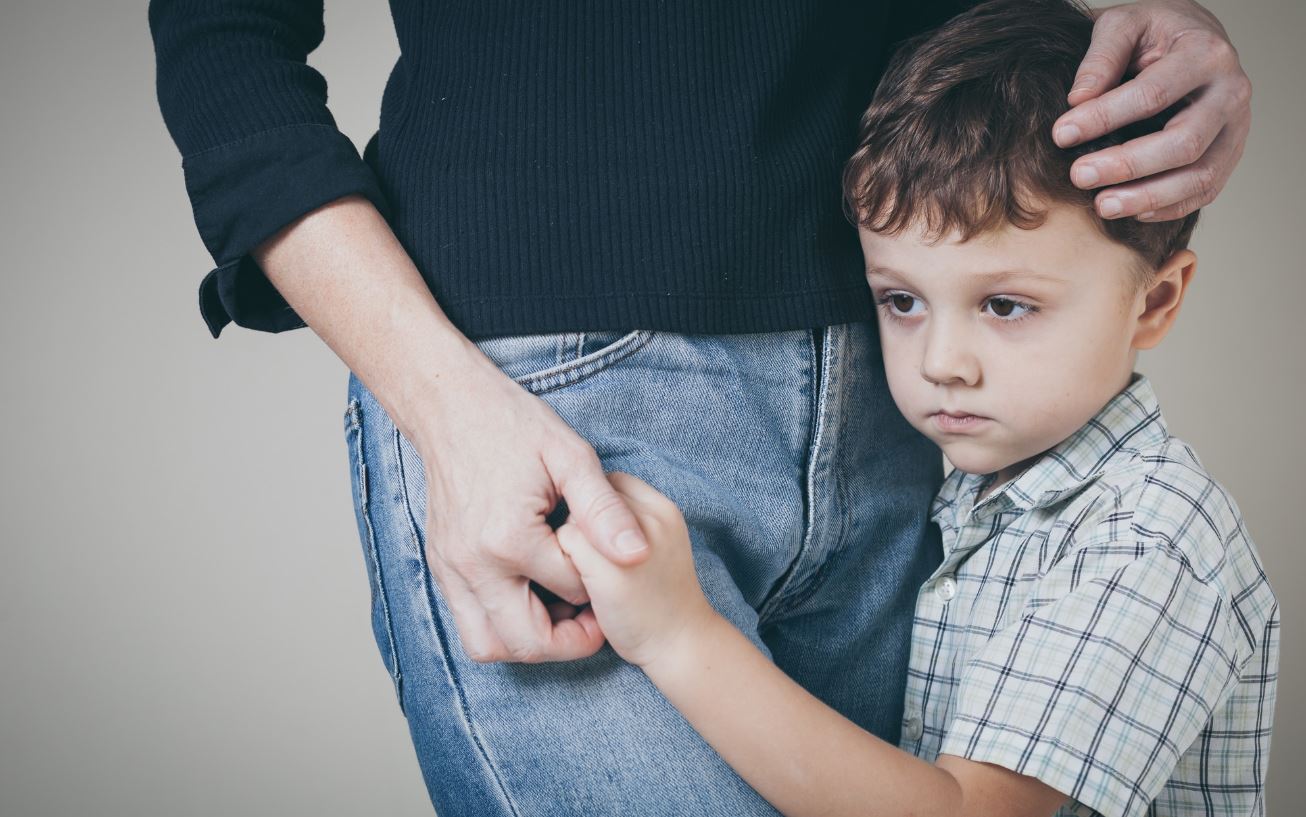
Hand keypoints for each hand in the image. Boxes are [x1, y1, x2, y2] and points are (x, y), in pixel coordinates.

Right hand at [415, 353, 651, 663]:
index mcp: (510, 539)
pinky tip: (532, 596)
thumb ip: (605, 510)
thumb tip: (638, 553)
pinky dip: (503, 626)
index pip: (572, 590)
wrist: (450, 406)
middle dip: (570, 640)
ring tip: (560, 612)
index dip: (603, 583)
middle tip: (595, 617)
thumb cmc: (514, 425)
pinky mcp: (441, 568)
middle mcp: (474, 565)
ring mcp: (451, 570)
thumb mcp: (571, 457)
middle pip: (527, 642)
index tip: (617, 568)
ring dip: (530, 642)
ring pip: (489, 645)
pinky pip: (469, 624)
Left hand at [556, 472, 717, 668]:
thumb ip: (631, 518)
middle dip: (580, 519)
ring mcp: (628, 544)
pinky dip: (562, 560)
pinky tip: (578, 582)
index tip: (599, 534)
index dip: (596, 505)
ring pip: (572, 517)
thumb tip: (583, 502)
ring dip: (570, 540)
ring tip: (586, 568)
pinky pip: (565, 545)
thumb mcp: (660, 543)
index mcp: (664, 509)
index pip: (611, 482)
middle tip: (591, 553)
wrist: (682, 642)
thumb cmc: (664, 593)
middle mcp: (649, 519)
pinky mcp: (606, 570)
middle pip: (588, 493)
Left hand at [1053, 0, 1251, 220]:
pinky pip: (1207, 190)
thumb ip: (1101, 56)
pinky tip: (1133, 212)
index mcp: (1205, 54)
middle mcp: (1230, 92)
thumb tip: (1078, 100)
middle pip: (1183, 143)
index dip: (1104, 118)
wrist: (1194, 37)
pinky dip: (1170, 207)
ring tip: (1102, 205)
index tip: (1061, 134)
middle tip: (1079, 175)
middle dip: (1127, 165)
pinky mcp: (1231, 153)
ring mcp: (1236, 127)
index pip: (1152, 94)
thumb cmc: (1154, 32)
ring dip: (1148, 197)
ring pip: (1201, 176)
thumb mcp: (1124, 24)